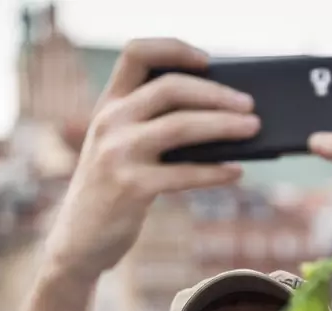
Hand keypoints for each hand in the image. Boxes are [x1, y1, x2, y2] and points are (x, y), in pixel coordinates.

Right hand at [43, 38, 260, 283]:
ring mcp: (117, 154)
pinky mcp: (130, 188)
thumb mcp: (121, 148)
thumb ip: (154, 126)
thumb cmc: (113, 190)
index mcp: (109, 104)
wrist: (78, 241)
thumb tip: (221, 116)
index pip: (136, 53)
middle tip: (249, 105)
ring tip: (253, 129)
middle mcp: (109, 122)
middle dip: (217, 93)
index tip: (208, 60)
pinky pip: (185, 173)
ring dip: (224, 126)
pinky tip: (236, 172)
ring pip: (182, 126)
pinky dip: (215, 172)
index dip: (174, 48)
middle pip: (171, 88)